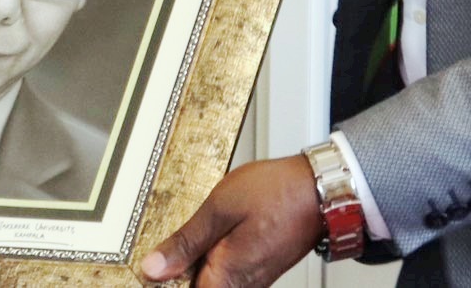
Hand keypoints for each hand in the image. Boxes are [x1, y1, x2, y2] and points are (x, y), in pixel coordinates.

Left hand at [138, 156, 321, 286]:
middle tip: (163, 254)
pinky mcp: (258, 271)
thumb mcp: (220, 208)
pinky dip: (209, 262)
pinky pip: (225, 277)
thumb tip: (153, 268)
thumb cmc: (276, 193)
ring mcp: (251, 281)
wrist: (320, 192)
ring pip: (210, 284)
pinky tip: (205, 239)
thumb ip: (185, 242)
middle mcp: (240, 286)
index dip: (163, 284)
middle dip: (176, 276)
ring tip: (181, 244)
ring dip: (192, 268)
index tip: (150, 272)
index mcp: (226, 276)